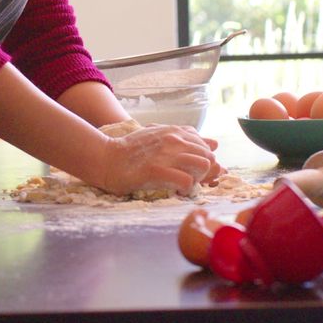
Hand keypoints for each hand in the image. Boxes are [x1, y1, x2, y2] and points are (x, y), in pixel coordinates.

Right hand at [97, 123, 220, 195]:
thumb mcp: (160, 136)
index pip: (206, 145)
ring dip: (197, 179)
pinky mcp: (157, 171)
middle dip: (203, 172)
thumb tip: (215, 143)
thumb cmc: (132, 150)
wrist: (106, 158)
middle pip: (208, 156)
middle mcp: (174, 140)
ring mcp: (166, 155)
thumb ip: (186, 138)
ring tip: (183, 184)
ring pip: (203, 166)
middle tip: (188, 179)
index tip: (192, 171)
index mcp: (175, 131)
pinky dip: (186, 188)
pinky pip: (187, 181)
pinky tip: (176, 190)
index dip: (203, 161)